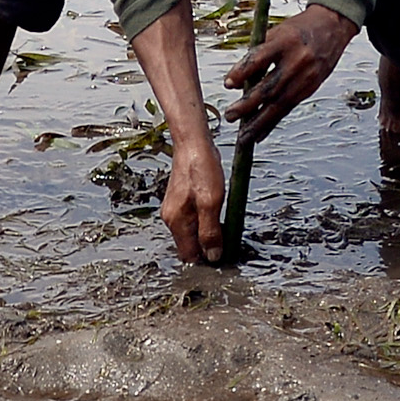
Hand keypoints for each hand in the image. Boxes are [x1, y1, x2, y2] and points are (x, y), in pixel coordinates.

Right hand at [160, 135, 227, 262]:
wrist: (193, 142)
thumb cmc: (202, 169)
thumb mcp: (211, 202)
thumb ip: (211, 231)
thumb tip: (213, 256)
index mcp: (176, 222)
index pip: (189, 255)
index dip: (206, 257)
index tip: (224, 251)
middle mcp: (171, 218)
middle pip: (190, 245)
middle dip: (208, 244)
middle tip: (227, 233)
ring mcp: (175, 209)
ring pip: (193, 232)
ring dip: (208, 230)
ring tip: (222, 216)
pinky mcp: (181, 200)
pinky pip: (193, 219)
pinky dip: (205, 219)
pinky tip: (215, 207)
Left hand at [223, 3, 358, 142]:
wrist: (332, 27)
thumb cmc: (298, 30)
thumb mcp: (277, 33)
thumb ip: (259, 54)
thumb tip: (238, 81)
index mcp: (285, 41)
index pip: (260, 58)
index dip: (243, 72)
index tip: (228, 84)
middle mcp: (297, 61)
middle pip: (269, 87)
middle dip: (247, 105)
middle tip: (230, 115)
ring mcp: (305, 77)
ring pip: (278, 104)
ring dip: (258, 122)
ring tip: (242, 136)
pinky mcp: (310, 89)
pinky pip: (287, 109)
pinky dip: (271, 123)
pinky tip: (259, 135)